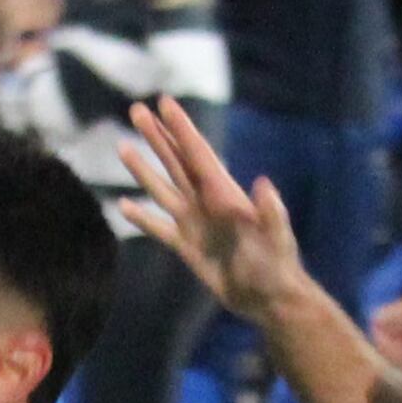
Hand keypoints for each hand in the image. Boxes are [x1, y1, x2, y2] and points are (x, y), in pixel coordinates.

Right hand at [111, 94, 319, 329]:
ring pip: (162, 189)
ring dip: (143, 169)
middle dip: (157, 136)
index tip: (165, 102)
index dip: (181, 128)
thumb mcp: (277, 238)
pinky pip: (158, 228)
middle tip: (136, 109)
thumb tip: (264, 184)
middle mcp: (206, 202)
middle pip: (176, 162)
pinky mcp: (187, 247)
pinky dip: (140, 216)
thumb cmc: (279, 267)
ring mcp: (194, 223)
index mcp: (224, 193)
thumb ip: (271, 213)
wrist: (270, 300)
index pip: (197, 154)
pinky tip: (122, 205)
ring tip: (122, 147)